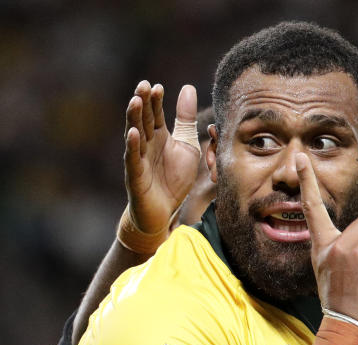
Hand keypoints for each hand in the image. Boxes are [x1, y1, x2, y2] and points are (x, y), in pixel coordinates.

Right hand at [124, 81, 200, 235]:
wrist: (164, 211)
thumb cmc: (174, 178)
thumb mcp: (186, 145)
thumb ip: (186, 119)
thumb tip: (188, 87)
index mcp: (157, 136)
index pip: (155, 114)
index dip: (156, 101)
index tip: (158, 86)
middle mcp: (145, 144)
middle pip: (142, 119)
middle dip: (143, 103)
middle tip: (143, 85)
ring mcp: (138, 158)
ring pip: (134, 135)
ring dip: (134, 118)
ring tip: (135, 101)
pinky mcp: (135, 175)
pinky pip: (133, 159)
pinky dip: (132, 146)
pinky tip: (133, 133)